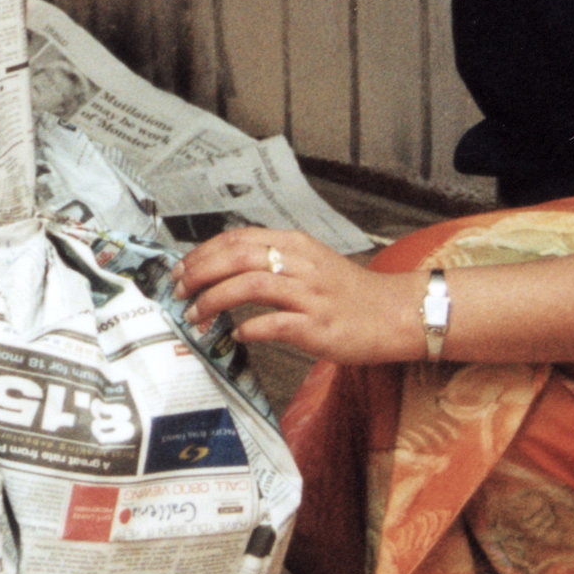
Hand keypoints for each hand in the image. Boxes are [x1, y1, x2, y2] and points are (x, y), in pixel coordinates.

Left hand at [174, 227, 415, 360]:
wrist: (395, 313)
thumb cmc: (349, 293)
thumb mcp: (310, 262)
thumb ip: (273, 260)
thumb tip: (226, 268)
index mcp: (294, 244)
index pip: (237, 238)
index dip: (203, 252)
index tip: (181, 269)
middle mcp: (300, 263)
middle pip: (237, 256)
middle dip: (200, 272)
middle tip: (178, 290)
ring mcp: (309, 294)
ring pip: (250, 284)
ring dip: (215, 299)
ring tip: (196, 315)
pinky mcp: (318, 326)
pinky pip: (274, 323)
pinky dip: (249, 328)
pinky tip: (236, 335)